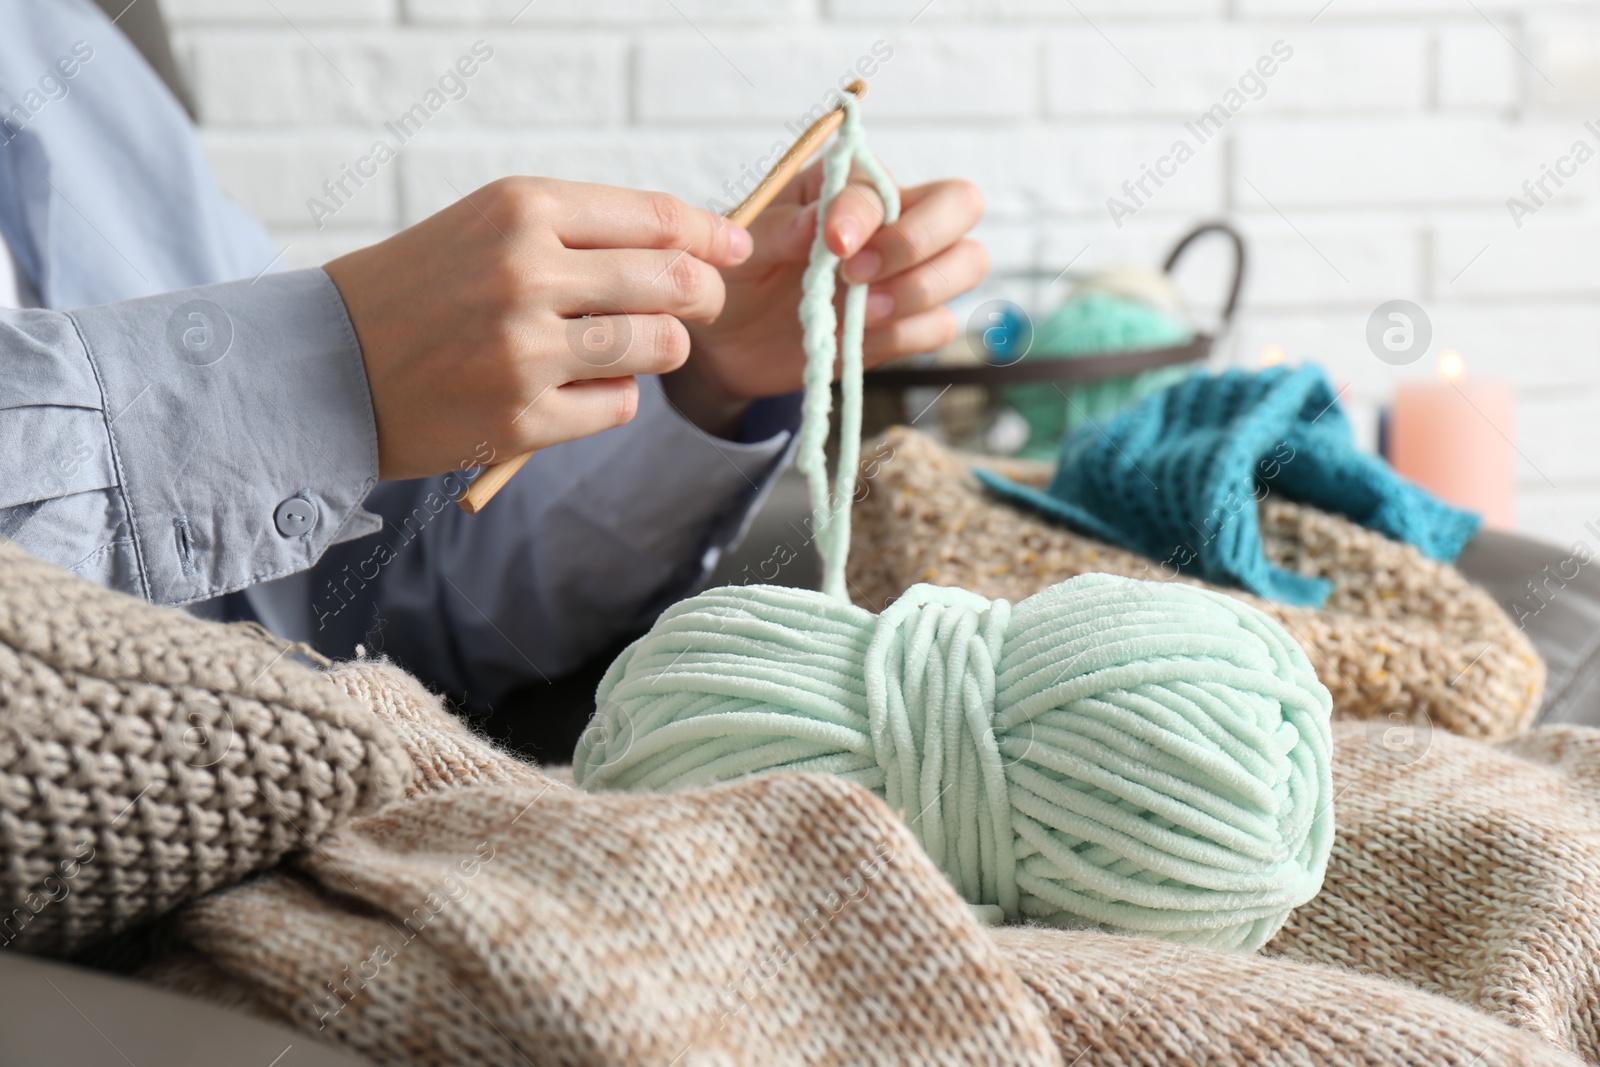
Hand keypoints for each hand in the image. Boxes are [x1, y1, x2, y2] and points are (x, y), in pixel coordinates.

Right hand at [323, 177, 752, 480]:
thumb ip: (587, 230)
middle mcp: (527, 272)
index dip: (713, 237)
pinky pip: (620, 405)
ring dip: (660, 350)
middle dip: (703, 297)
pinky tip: (573, 387)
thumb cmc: (424, 288)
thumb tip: (698, 245)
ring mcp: (525, 350)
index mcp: (523, 209)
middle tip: (696, 308)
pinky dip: (612, 398)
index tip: (735, 251)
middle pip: (676, 282)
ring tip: (624, 348)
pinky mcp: (523, 418)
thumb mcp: (492, 225)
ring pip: (660, 347)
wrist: (329, 363)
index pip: (659, 217)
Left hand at [666, 164, 987, 435]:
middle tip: (857, 275)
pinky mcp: (905, 325)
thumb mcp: (744, 245)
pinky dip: (910, 333)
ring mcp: (906, 273)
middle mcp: (892, 220)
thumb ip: (780, 230)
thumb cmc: (738, 275)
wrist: (728, 342)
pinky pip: (941, 324)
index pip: (885, 185)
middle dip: (918, 240)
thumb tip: (819, 224)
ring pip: (968, 261)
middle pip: (960, 205)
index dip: (864, 214)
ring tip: (864, 311)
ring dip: (921, 288)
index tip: (832, 244)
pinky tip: (864, 336)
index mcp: (850, 184)